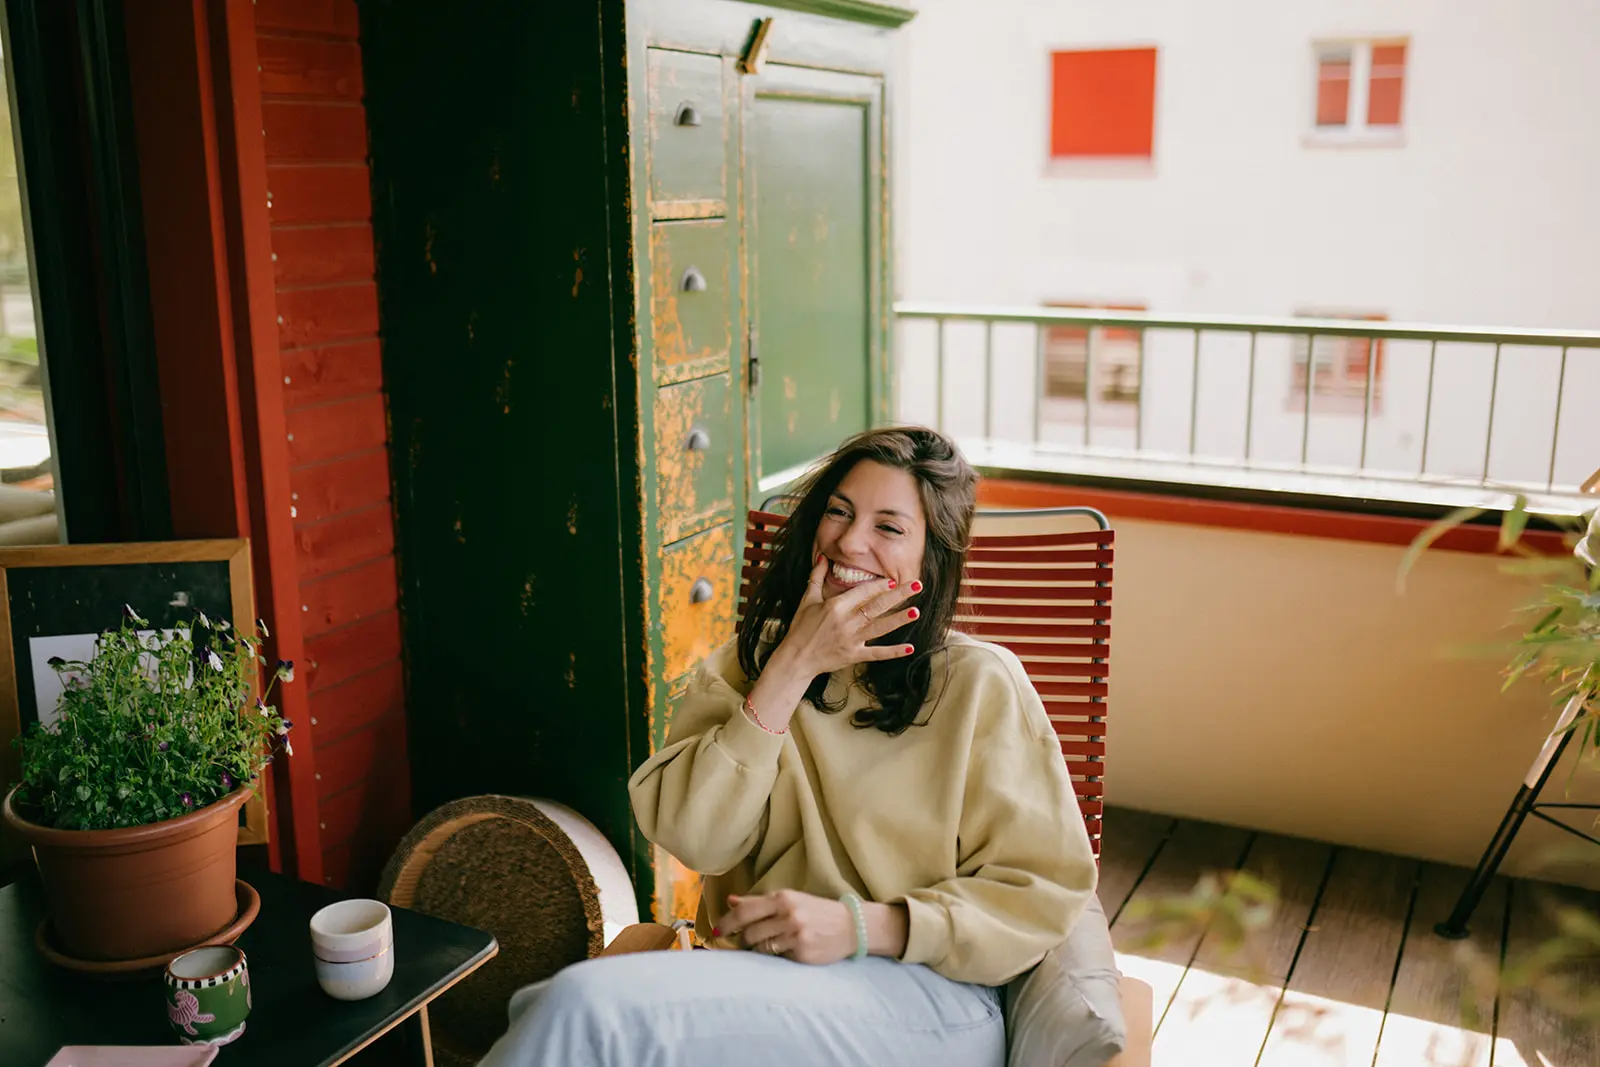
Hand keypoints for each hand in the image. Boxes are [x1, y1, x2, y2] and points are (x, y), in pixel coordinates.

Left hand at [717, 890, 858, 964]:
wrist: (852, 926)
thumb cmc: (817, 912)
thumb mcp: (790, 900)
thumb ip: (759, 902)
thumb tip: (731, 901)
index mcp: (783, 898)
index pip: (745, 911)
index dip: (727, 924)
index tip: (716, 933)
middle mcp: (788, 915)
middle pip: (749, 932)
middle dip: (742, 940)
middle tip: (745, 942)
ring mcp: (795, 935)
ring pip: (760, 948)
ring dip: (756, 950)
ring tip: (764, 946)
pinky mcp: (802, 952)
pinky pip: (776, 958)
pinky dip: (774, 957)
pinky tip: (782, 952)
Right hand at [773, 557, 920, 677]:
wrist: (795, 658)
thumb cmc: (800, 628)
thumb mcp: (807, 599)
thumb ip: (816, 577)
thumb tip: (822, 557)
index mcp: (836, 607)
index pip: (863, 592)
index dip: (879, 586)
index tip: (894, 580)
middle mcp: (846, 622)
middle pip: (877, 606)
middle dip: (898, 595)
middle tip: (917, 585)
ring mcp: (852, 640)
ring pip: (880, 628)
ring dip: (899, 619)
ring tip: (916, 611)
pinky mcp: (854, 655)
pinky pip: (877, 653)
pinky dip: (893, 652)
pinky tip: (910, 648)